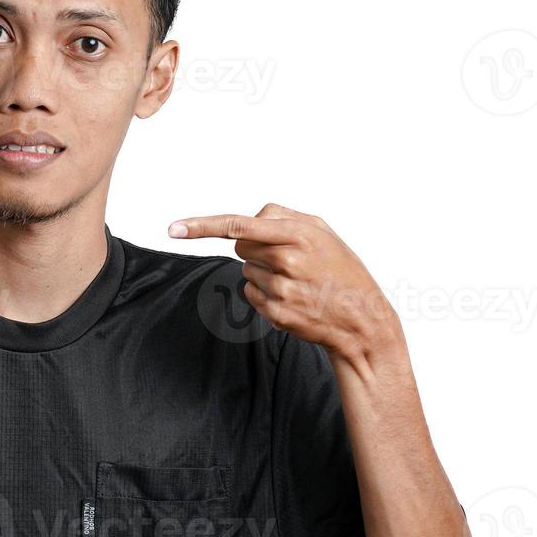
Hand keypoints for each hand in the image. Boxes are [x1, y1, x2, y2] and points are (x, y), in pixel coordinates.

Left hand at [169, 203, 400, 360]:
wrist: (362, 319)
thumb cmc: (341, 270)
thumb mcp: (323, 232)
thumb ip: (283, 217)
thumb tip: (248, 219)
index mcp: (299, 234)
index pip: (239, 224)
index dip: (203, 225)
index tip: (174, 228)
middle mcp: (288, 260)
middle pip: (241, 245)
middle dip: (256, 248)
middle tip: (288, 259)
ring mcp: (281, 289)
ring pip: (246, 270)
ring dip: (264, 273)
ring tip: (297, 281)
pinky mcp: (276, 313)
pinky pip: (251, 293)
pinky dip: (265, 294)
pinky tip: (293, 298)